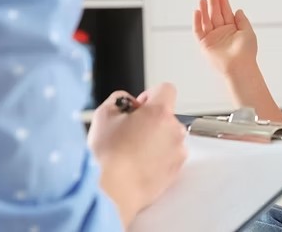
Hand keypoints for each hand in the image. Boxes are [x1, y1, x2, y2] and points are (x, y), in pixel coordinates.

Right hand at [87, 83, 187, 226]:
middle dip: (151, 120)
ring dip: (155, 139)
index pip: (166, 89)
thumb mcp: (103, 115)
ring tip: (132, 152)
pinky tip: (139, 164)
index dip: (150, 95)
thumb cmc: (109, 156)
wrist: (114, 191)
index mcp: (159, 113)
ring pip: (168, 136)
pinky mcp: (176, 169)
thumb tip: (128, 102)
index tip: (139, 107)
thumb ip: (119, 99)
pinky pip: (169, 155)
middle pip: (166, 115)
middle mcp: (174, 129)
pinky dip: (158, 157)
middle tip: (129, 133)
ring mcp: (178, 150)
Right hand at [193, 0, 256, 74]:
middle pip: (216, 15)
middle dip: (214, 3)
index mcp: (233, 30)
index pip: (227, 13)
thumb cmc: (246, 52)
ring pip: (207, 21)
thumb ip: (242, 20)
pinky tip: (197, 11)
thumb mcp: (248, 32)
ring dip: (204, 10)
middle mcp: (222, 33)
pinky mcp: (205, 45)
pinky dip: (197, 21)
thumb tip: (238, 10)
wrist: (239, 66)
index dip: (224, 3)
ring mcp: (213, 38)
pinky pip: (199, 31)